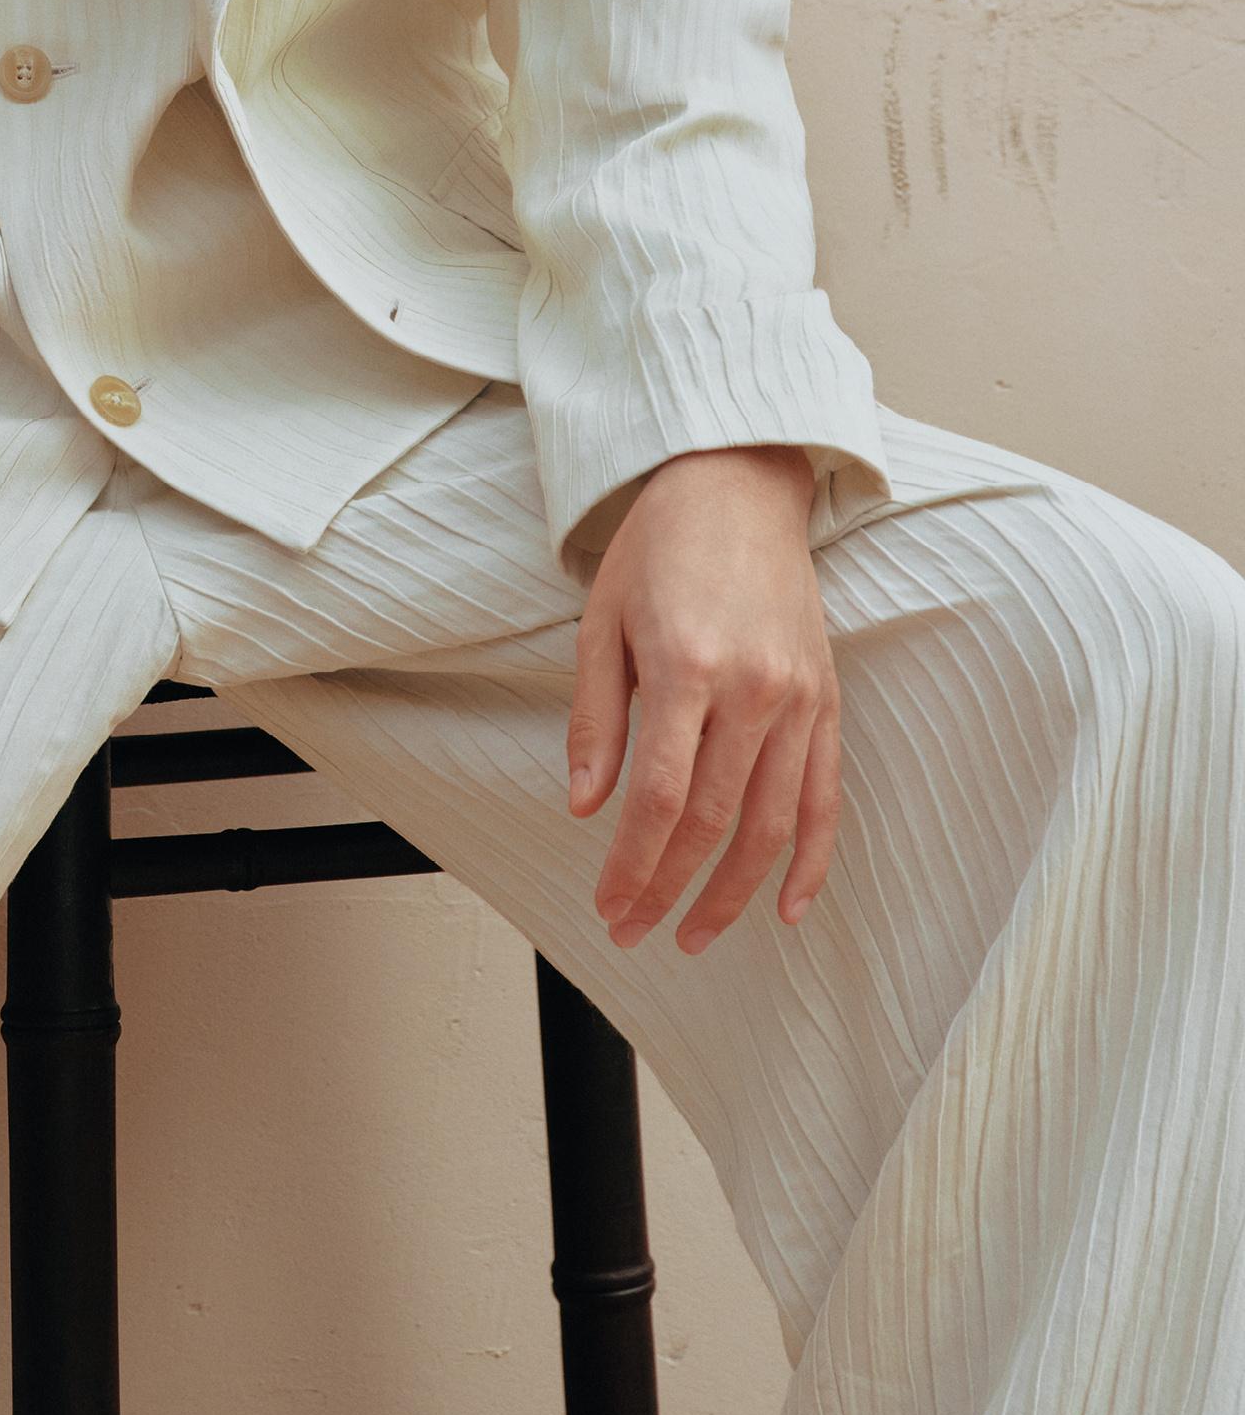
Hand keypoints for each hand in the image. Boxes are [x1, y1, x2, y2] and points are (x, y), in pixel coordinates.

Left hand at [566, 445, 839, 954]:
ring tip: (696, 934)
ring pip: (772, 824)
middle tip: (635, 929)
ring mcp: (800, 697)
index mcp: (686, 667)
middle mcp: (753, 689)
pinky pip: (826, 797)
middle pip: (713, 822)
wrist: (738, 480)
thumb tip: (587, 808)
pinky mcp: (828, 699)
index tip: (609, 907)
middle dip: (669, 888)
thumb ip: (596, 720)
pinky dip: (811, 860)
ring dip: (734, 892)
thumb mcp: (601, 621)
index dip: (633, 865)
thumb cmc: (660, 545)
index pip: (659, 798)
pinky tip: (790, 908)